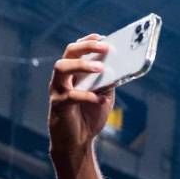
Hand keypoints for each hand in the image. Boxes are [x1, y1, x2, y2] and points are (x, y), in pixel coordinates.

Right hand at [48, 35, 113, 163]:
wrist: (77, 142)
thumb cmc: (89, 116)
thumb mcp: (104, 96)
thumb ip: (109, 82)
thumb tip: (122, 67)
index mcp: (73, 73)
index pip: (76, 49)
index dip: (88, 41)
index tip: (103, 36)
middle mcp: (62, 78)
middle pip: (68, 53)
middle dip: (86, 47)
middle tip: (105, 46)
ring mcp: (57, 90)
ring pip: (61, 68)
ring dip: (82, 65)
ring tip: (101, 68)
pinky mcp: (58, 106)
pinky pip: (71, 96)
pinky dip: (88, 96)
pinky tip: (102, 100)